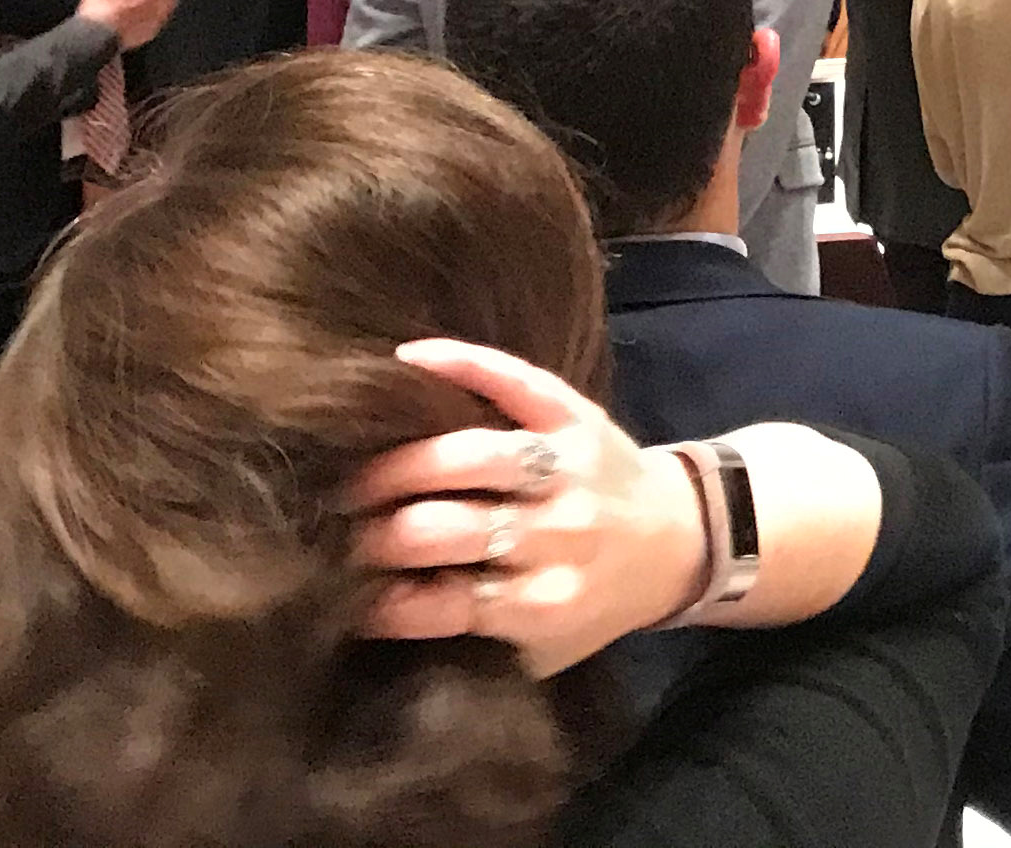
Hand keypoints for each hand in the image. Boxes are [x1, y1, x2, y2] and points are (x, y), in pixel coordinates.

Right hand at [348, 340, 707, 674]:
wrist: (680, 541)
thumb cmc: (592, 602)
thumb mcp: (536, 651)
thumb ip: (464, 642)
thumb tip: (361, 621)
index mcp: (542, 605)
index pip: (437, 604)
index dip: (375, 600)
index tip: (335, 594)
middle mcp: (558, 536)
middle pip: (442, 529)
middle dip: (373, 535)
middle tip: (330, 532)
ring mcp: (570, 470)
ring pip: (472, 456)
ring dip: (400, 465)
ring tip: (354, 475)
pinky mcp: (580, 416)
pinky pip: (520, 381)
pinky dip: (465, 365)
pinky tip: (408, 359)